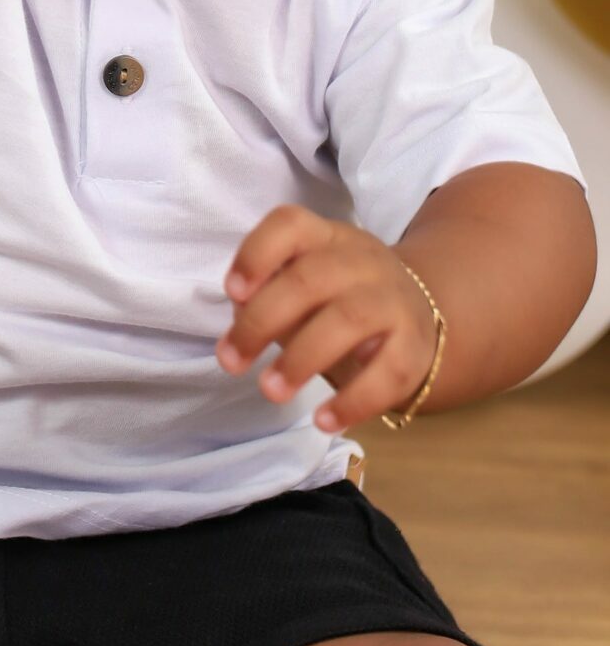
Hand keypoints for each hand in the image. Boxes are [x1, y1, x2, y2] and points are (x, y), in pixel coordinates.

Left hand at [215, 205, 438, 432]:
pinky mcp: (415, 346)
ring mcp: (394, 300)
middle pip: (309, 279)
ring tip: (270, 390)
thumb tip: (239, 322)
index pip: (290, 225)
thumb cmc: (338, 297)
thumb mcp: (304, 282)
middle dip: (261, 322)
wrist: (415, 313)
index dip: (256, 254)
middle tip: (231, 361)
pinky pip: (388, 373)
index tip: (232, 293)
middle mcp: (362, 260)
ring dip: (301, 359)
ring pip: (347, 320)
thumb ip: (268, 294)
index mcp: (325, 237)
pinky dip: (353, 401)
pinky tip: (323, 421)